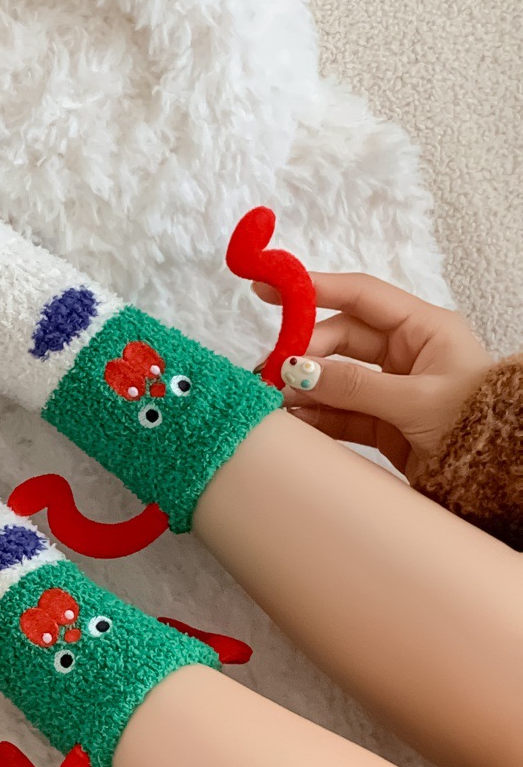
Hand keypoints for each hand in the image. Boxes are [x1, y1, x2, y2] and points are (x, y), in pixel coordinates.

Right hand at [255, 273, 490, 479]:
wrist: (495, 478)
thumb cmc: (476, 426)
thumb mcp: (414, 401)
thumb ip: (354, 386)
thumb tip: (299, 372)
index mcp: (424, 329)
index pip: (360, 297)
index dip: (314, 289)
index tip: (270, 288)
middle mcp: (407, 353)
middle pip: (341, 339)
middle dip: (305, 353)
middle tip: (274, 372)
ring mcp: (393, 389)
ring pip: (337, 378)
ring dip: (308, 388)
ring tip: (278, 400)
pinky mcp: (384, 422)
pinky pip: (341, 413)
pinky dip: (318, 416)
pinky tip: (296, 420)